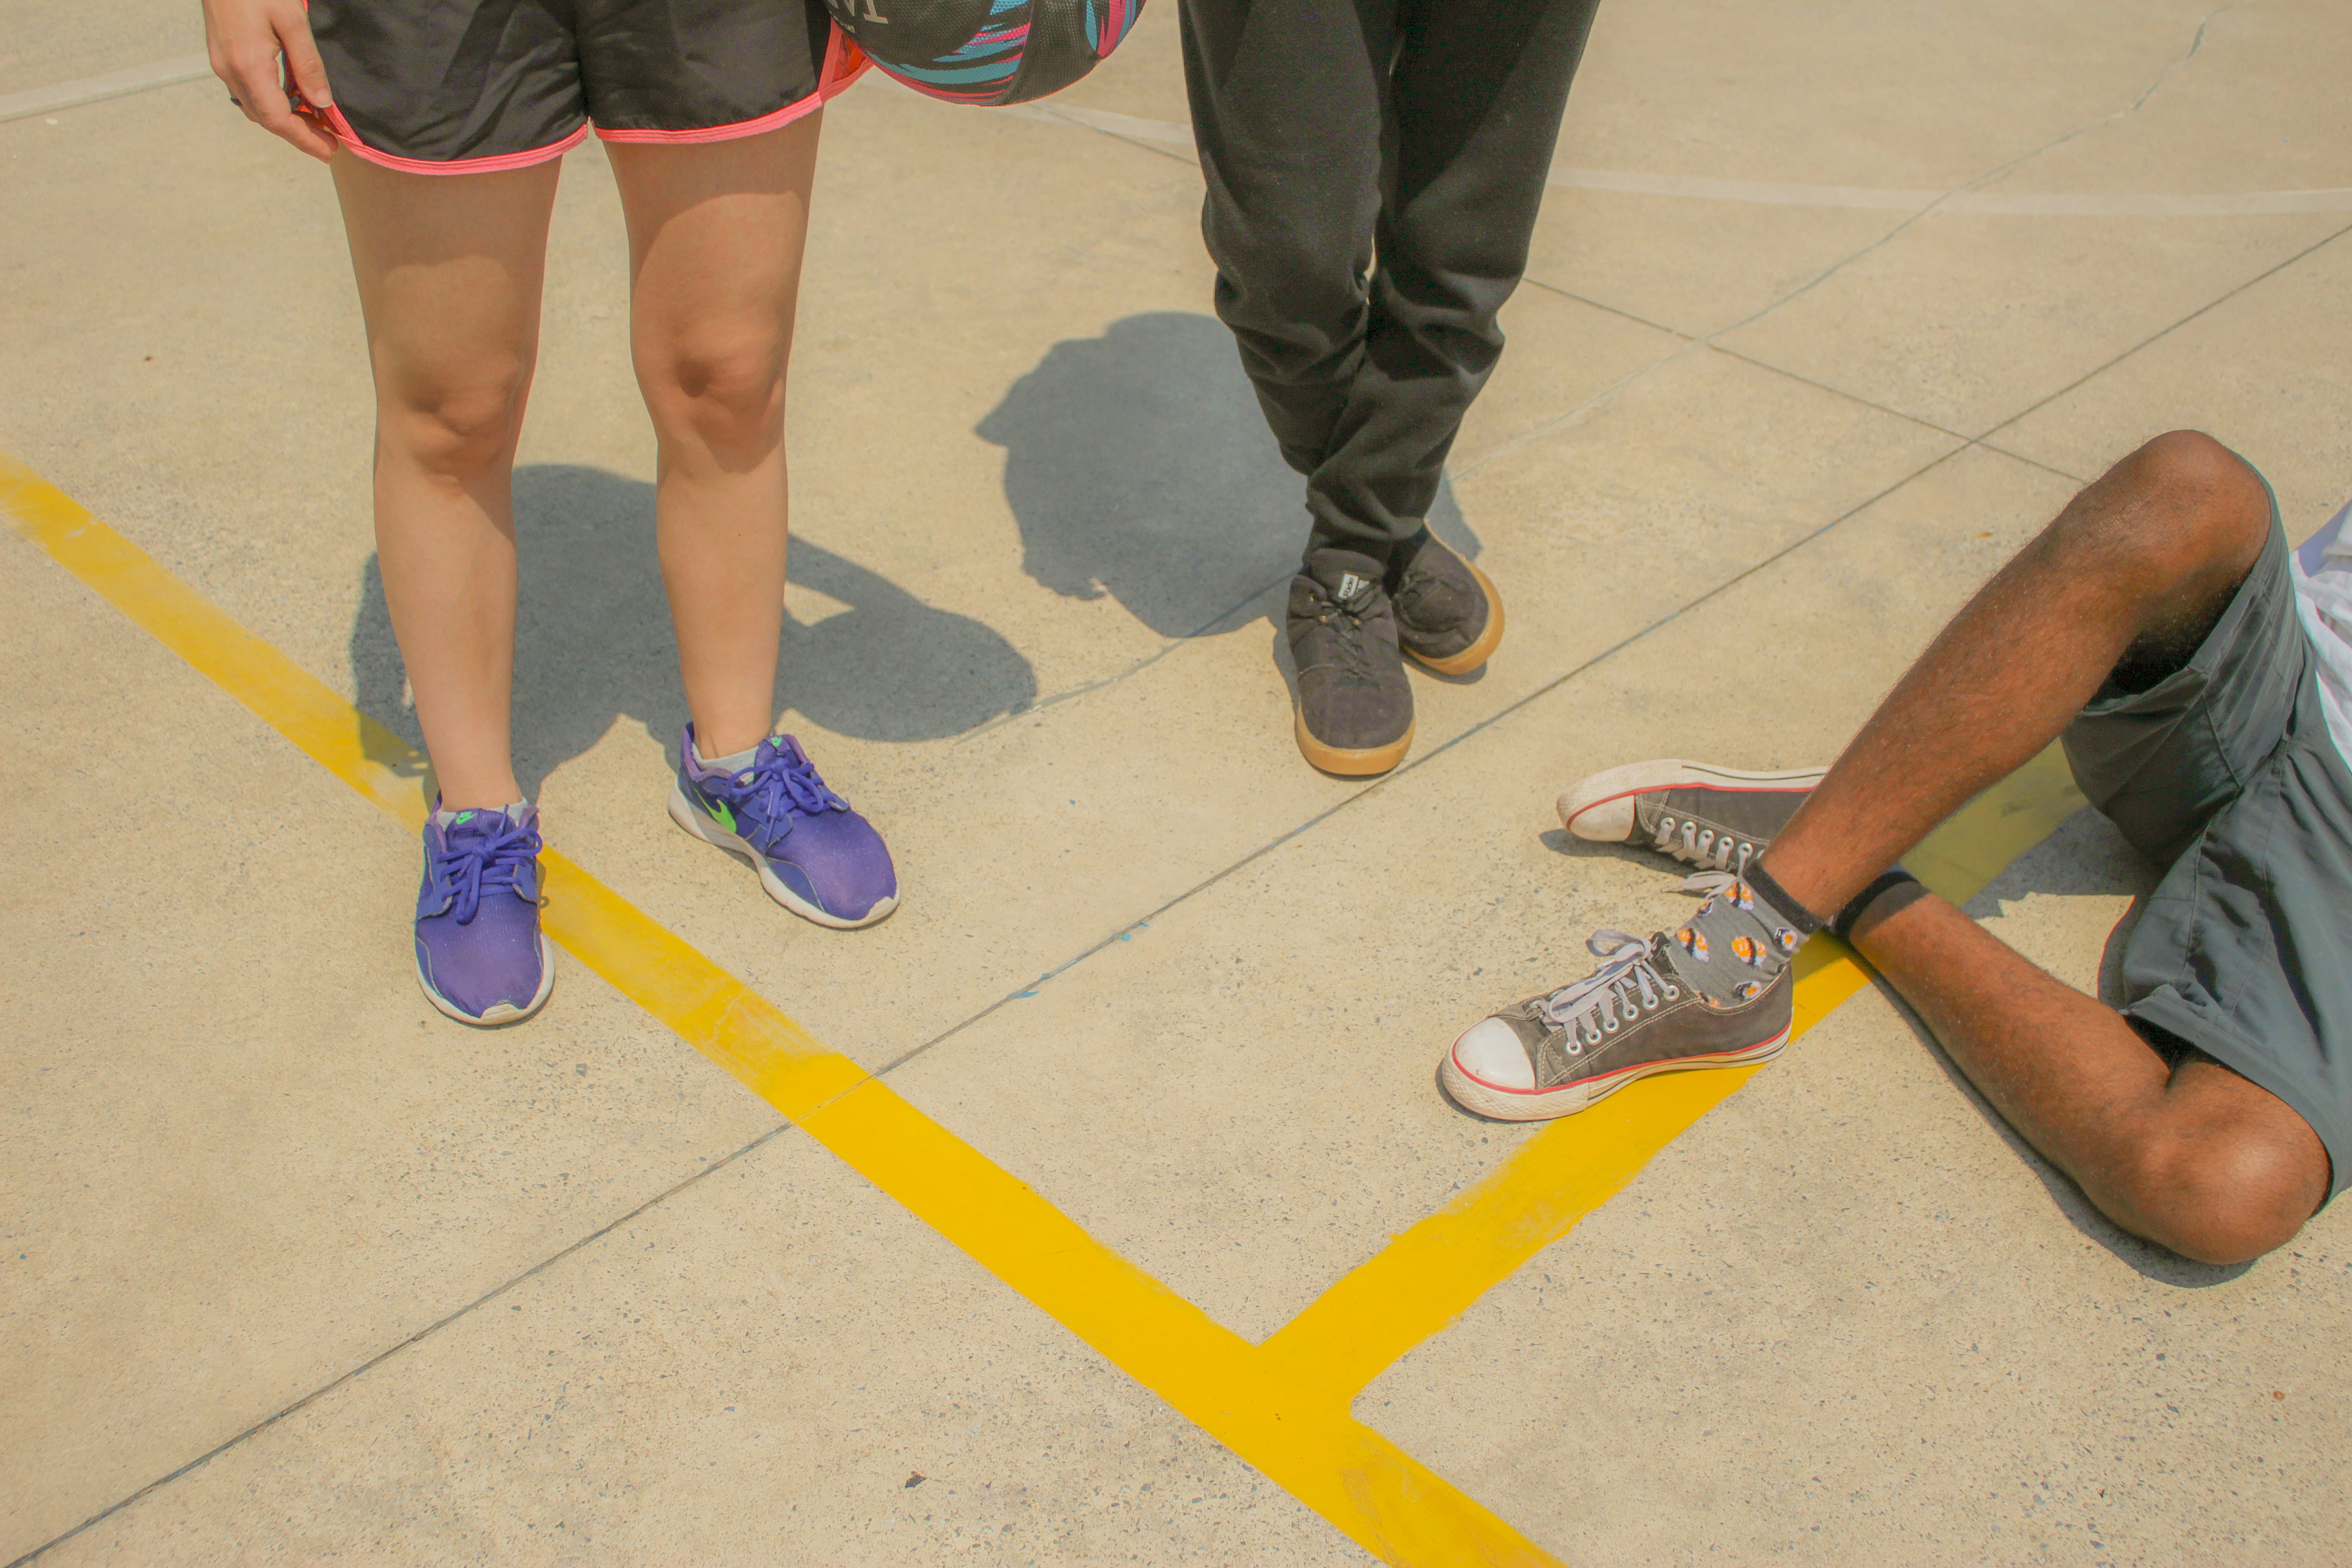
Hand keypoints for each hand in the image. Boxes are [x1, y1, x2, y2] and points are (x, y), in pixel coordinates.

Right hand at [203, 0, 337, 162]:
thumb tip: (322, 102)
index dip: (304, 139)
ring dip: (285, 120)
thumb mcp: (291, 20)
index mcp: (248, 64)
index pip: (277, 118)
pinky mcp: (221, 57)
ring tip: (316, 122)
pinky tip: (293, 97)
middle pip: (266, 119)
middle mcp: (230, 71)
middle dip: (298, 134)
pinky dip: (272, 102)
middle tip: (329, 141)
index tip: (329, 150)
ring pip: (255, 108)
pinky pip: (248, 92)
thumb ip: (308, 64)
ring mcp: (222, 65)